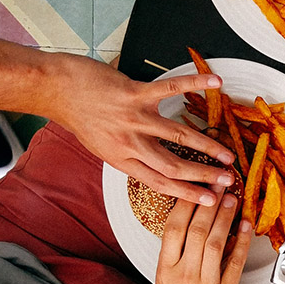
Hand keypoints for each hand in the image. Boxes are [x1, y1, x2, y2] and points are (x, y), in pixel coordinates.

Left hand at [44, 53, 235, 205]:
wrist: (56, 89)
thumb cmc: (80, 116)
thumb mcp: (102, 146)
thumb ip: (129, 155)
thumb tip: (155, 163)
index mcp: (122, 159)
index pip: (160, 182)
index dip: (188, 193)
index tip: (209, 200)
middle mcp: (129, 143)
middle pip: (174, 165)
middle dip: (204, 175)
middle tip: (228, 180)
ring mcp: (133, 118)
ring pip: (178, 136)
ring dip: (207, 146)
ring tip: (228, 154)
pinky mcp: (134, 93)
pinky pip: (170, 89)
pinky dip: (195, 84)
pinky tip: (215, 83)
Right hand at [156, 188, 251, 283]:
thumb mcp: (166, 280)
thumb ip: (177, 253)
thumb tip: (193, 220)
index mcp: (165, 269)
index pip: (173, 228)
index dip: (186, 204)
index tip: (196, 186)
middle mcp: (183, 275)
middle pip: (197, 231)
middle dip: (209, 203)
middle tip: (219, 184)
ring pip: (217, 243)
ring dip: (226, 218)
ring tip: (232, 199)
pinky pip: (235, 263)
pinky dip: (242, 242)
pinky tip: (246, 226)